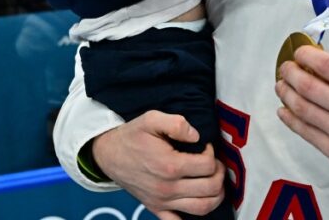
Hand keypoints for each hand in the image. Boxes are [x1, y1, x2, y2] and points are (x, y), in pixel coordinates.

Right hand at [92, 111, 225, 218]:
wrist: (109, 154)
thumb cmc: (132, 136)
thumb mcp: (151, 119)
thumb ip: (177, 123)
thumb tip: (197, 136)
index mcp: (169, 165)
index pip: (208, 166)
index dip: (212, 154)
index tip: (205, 147)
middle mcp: (167, 187)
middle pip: (211, 188)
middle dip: (219, 173)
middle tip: (214, 163)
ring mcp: (162, 201)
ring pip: (203, 208)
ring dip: (216, 195)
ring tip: (213, 180)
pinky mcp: (156, 208)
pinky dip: (193, 217)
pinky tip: (197, 200)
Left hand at [275, 45, 328, 176]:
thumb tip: (320, 68)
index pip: (326, 65)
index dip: (306, 55)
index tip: (299, 52)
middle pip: (307, 87)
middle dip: (290, 73)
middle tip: (285, 68)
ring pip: (302, 109)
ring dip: (286, 94)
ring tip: (281, 86)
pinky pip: (305, 132)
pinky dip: (290, 119)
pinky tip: (284, 110)